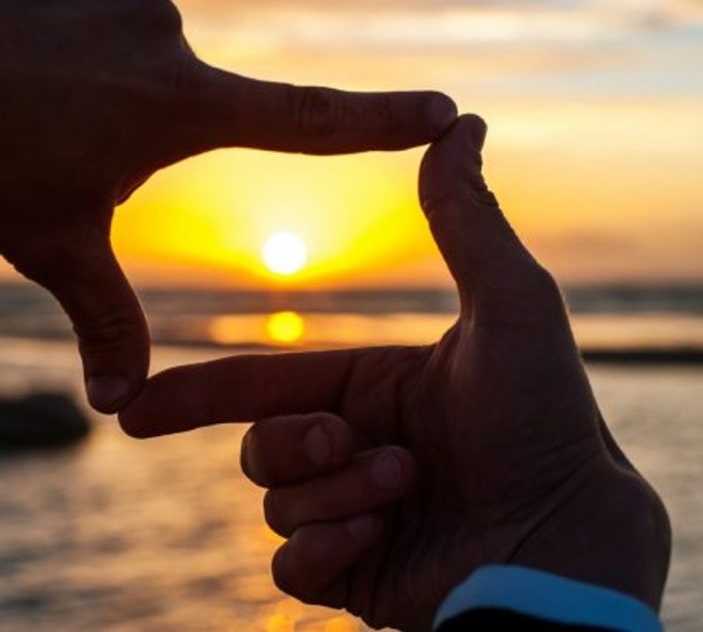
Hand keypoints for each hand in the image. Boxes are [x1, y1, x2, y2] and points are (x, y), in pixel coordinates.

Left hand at [0, 0, 455, 412]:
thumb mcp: (51, 246)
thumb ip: (104, 321)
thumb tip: (116, 406)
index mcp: (174, 106)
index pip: (305, 121)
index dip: (382, 121)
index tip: (447, 111)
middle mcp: (162, 35)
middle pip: (185, 102)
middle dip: (128, 131)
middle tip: (52, 140)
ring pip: (138, 58)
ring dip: (94, 90)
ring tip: (22, 102)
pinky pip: (104, 15)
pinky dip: (70, 48)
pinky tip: (10, 61)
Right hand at [120, 116, 670, 629]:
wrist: (568, 543)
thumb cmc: (545, 422)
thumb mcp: (510, 307)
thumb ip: (468, 221)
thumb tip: (461, 125)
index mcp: (371, 392)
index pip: (263, 385)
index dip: (196, 394)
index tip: (134, 408)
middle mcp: (355, 451)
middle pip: (260, 447)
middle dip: (295, 444)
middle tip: (352, 442)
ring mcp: (353, 517)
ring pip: (275, 506)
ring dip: (335, 495)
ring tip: (404, 489)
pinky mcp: (356, 578)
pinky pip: (289, 567)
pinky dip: (324, 552)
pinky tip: (376, 542)